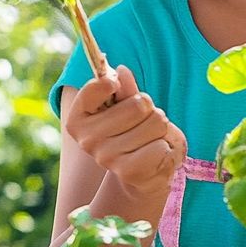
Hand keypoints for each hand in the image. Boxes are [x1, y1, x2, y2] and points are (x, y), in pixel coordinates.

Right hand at [64, 65, 186, 195]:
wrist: (142, 175)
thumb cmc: (135, 133)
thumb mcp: (129, 107)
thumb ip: (126, 90)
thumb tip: (121, 71)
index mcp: (79, 118)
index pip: (94, 87)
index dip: (111, 83)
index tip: (115, 87)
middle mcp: (87, 139)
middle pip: (139, 105)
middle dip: (151, 110)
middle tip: (145, 123)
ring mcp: (106, 157)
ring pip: (154, 124)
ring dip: (161, 130)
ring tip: (151, 140)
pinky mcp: (128, 171)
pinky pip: (160, 146)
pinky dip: (166, 148)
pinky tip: (156, 156)